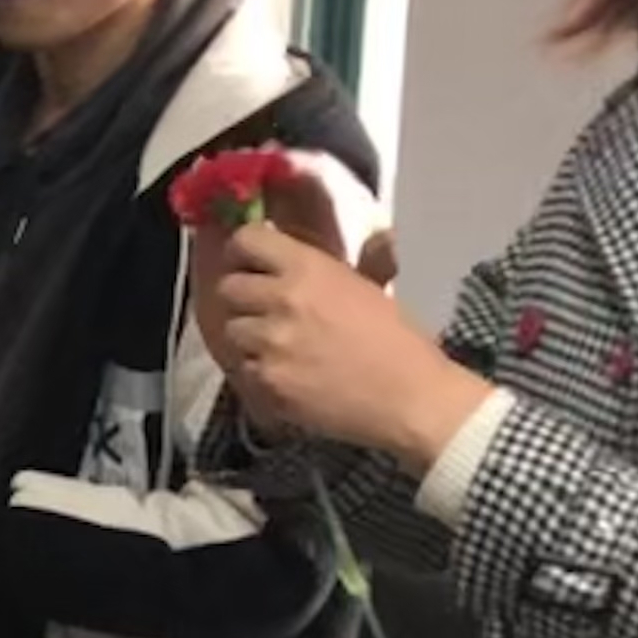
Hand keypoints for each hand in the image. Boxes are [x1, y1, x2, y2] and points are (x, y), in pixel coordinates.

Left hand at [209, 221, 490, 462]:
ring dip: (248, 337)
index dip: (242, 250)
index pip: (247, 240)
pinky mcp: (266, 382)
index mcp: (308, 268)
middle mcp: (282, 299)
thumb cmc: (398, 339)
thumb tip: (307, 247)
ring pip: (231, 330)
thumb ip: (324, 267)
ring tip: (276, 346)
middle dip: (242, 297)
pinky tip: (285, 375)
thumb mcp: (365, 284)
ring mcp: (270, 343)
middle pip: (228, 288)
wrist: (410, 396)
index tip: (248, 261)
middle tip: (261, 308)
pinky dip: (258, 372)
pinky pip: (243, 368)